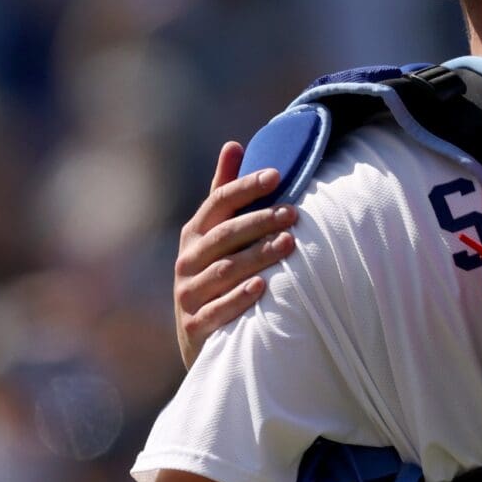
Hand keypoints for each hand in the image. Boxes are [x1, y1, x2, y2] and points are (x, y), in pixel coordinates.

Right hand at [175, 143, 295, 366]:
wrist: (198, 337)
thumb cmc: (214, 274)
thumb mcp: (214, 235)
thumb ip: (225, 193)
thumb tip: (234, 144)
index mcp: (194, 234)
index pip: (217, 202)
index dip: (245, 187)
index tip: (276, 174)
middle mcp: (187, 261)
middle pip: (225, 235)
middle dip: (259, 222)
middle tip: (294, 212)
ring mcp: (188, 294)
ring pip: (224, 271)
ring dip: (257, 257)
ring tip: (289, 245)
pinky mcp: (195, 325)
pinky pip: (218, 310)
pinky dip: (239, 298)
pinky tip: (262, 287)